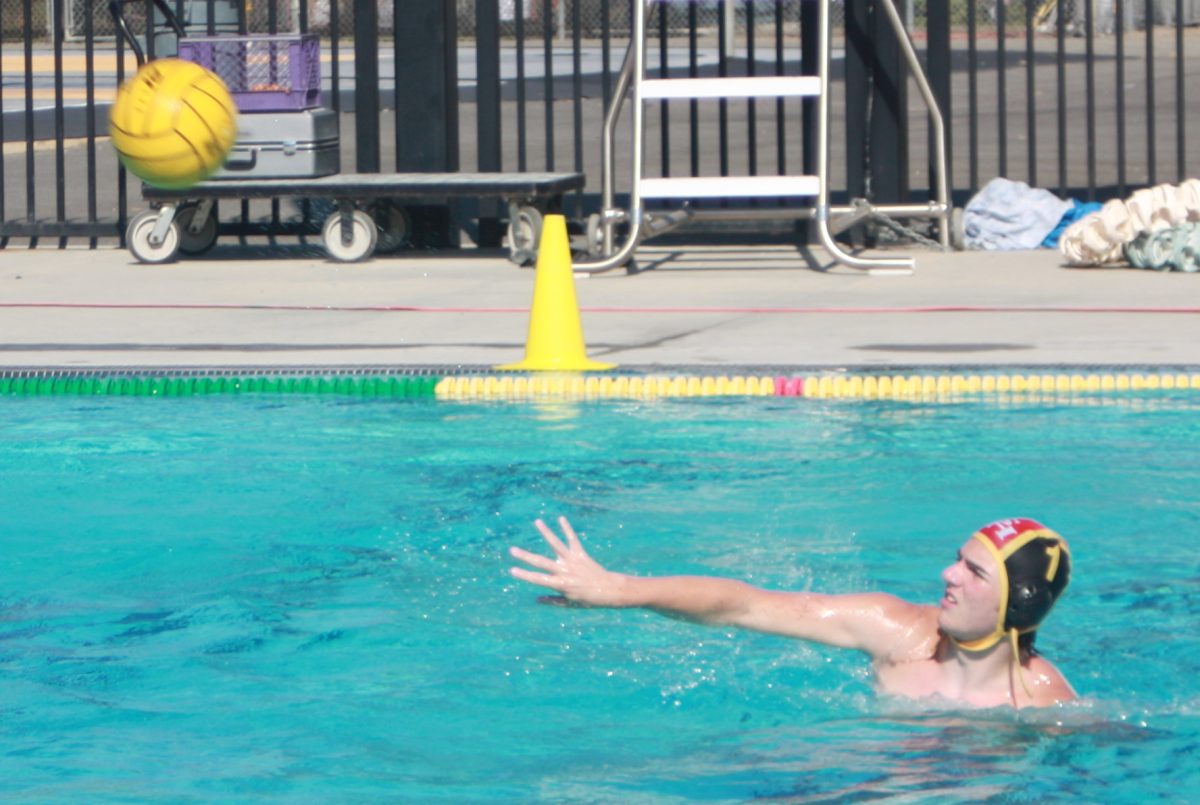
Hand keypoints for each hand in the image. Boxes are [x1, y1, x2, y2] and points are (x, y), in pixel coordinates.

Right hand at [509, 517, 627, 606]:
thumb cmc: (588, 599)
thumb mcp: (569, 604)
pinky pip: (572, 539)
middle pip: (541, 562)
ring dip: (546, 532)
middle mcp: (564, 571)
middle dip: (525, 556)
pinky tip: (561, 518)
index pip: (538, 579)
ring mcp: (572, 561)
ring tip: (538, 522)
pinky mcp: (580, 554)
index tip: (512, 570)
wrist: (608, 590)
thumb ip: (552, 601)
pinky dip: (567, 529)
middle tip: (512, 550)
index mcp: (560, 585)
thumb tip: (536, 599)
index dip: (524, 575)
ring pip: (556, 544)